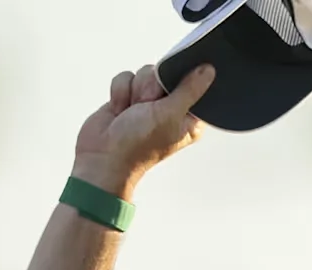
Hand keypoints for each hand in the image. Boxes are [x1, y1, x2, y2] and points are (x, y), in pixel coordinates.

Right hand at [71, 64, 215, 199]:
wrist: (102, 156)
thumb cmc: (138, 145)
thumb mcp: (170, 115)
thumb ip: (189, 90)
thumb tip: (208, 71)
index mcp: (189, 117)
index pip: (195, 84)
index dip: (182, 81)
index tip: (169, 91)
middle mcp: (171, 107)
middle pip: (167, 72)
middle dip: (152, 88)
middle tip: (147, 107)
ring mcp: (149, 102)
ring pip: (146, 72)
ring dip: (135, 91)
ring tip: (131, 111)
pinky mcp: (129, 97)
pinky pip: (127, 77)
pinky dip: (120, 92)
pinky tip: (120, 109)